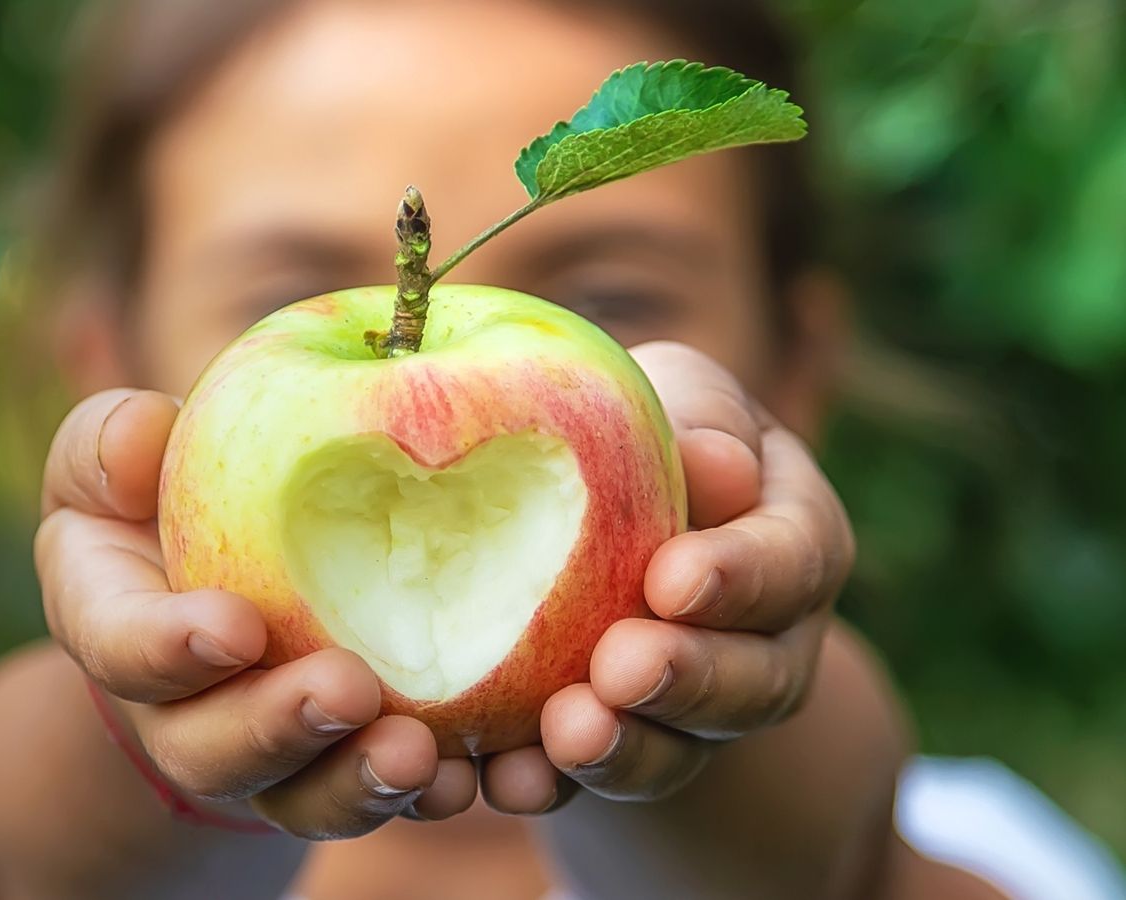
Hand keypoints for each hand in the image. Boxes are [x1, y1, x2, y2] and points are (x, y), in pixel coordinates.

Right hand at [34, 389, 478, 839]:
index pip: (122, 649)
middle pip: (212, 751)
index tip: (237, 627)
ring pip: (302, 797)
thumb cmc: (164, 496)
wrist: (223, 575)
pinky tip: (474, 776)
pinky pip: (382, 795)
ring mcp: (268, 754)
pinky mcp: (344, 764)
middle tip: (348, 691)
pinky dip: (433, 792)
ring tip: (421, 754)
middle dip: (279, 729)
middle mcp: (182, 714)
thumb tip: (142, 432)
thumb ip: (111, 443)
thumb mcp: (120, 453)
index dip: (170, 649)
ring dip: (358, 783)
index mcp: (118, 628)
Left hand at [475, 342, 855, 811]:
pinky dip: (555, 783)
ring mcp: (700, 708)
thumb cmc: (642, 426)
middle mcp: (768, 639)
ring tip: (569, 733)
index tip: (673, 579)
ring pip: (684, 747)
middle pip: (755, 680)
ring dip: (628, 747)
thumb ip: (699, 421)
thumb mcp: (674, 395)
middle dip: (689, 678)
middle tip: (622, 668)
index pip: (792, 561)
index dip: (740, 577)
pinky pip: (599, 780)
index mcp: (793, 537)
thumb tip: (716, 466)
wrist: (585, 503)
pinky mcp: (626, 746)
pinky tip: (509, 778)